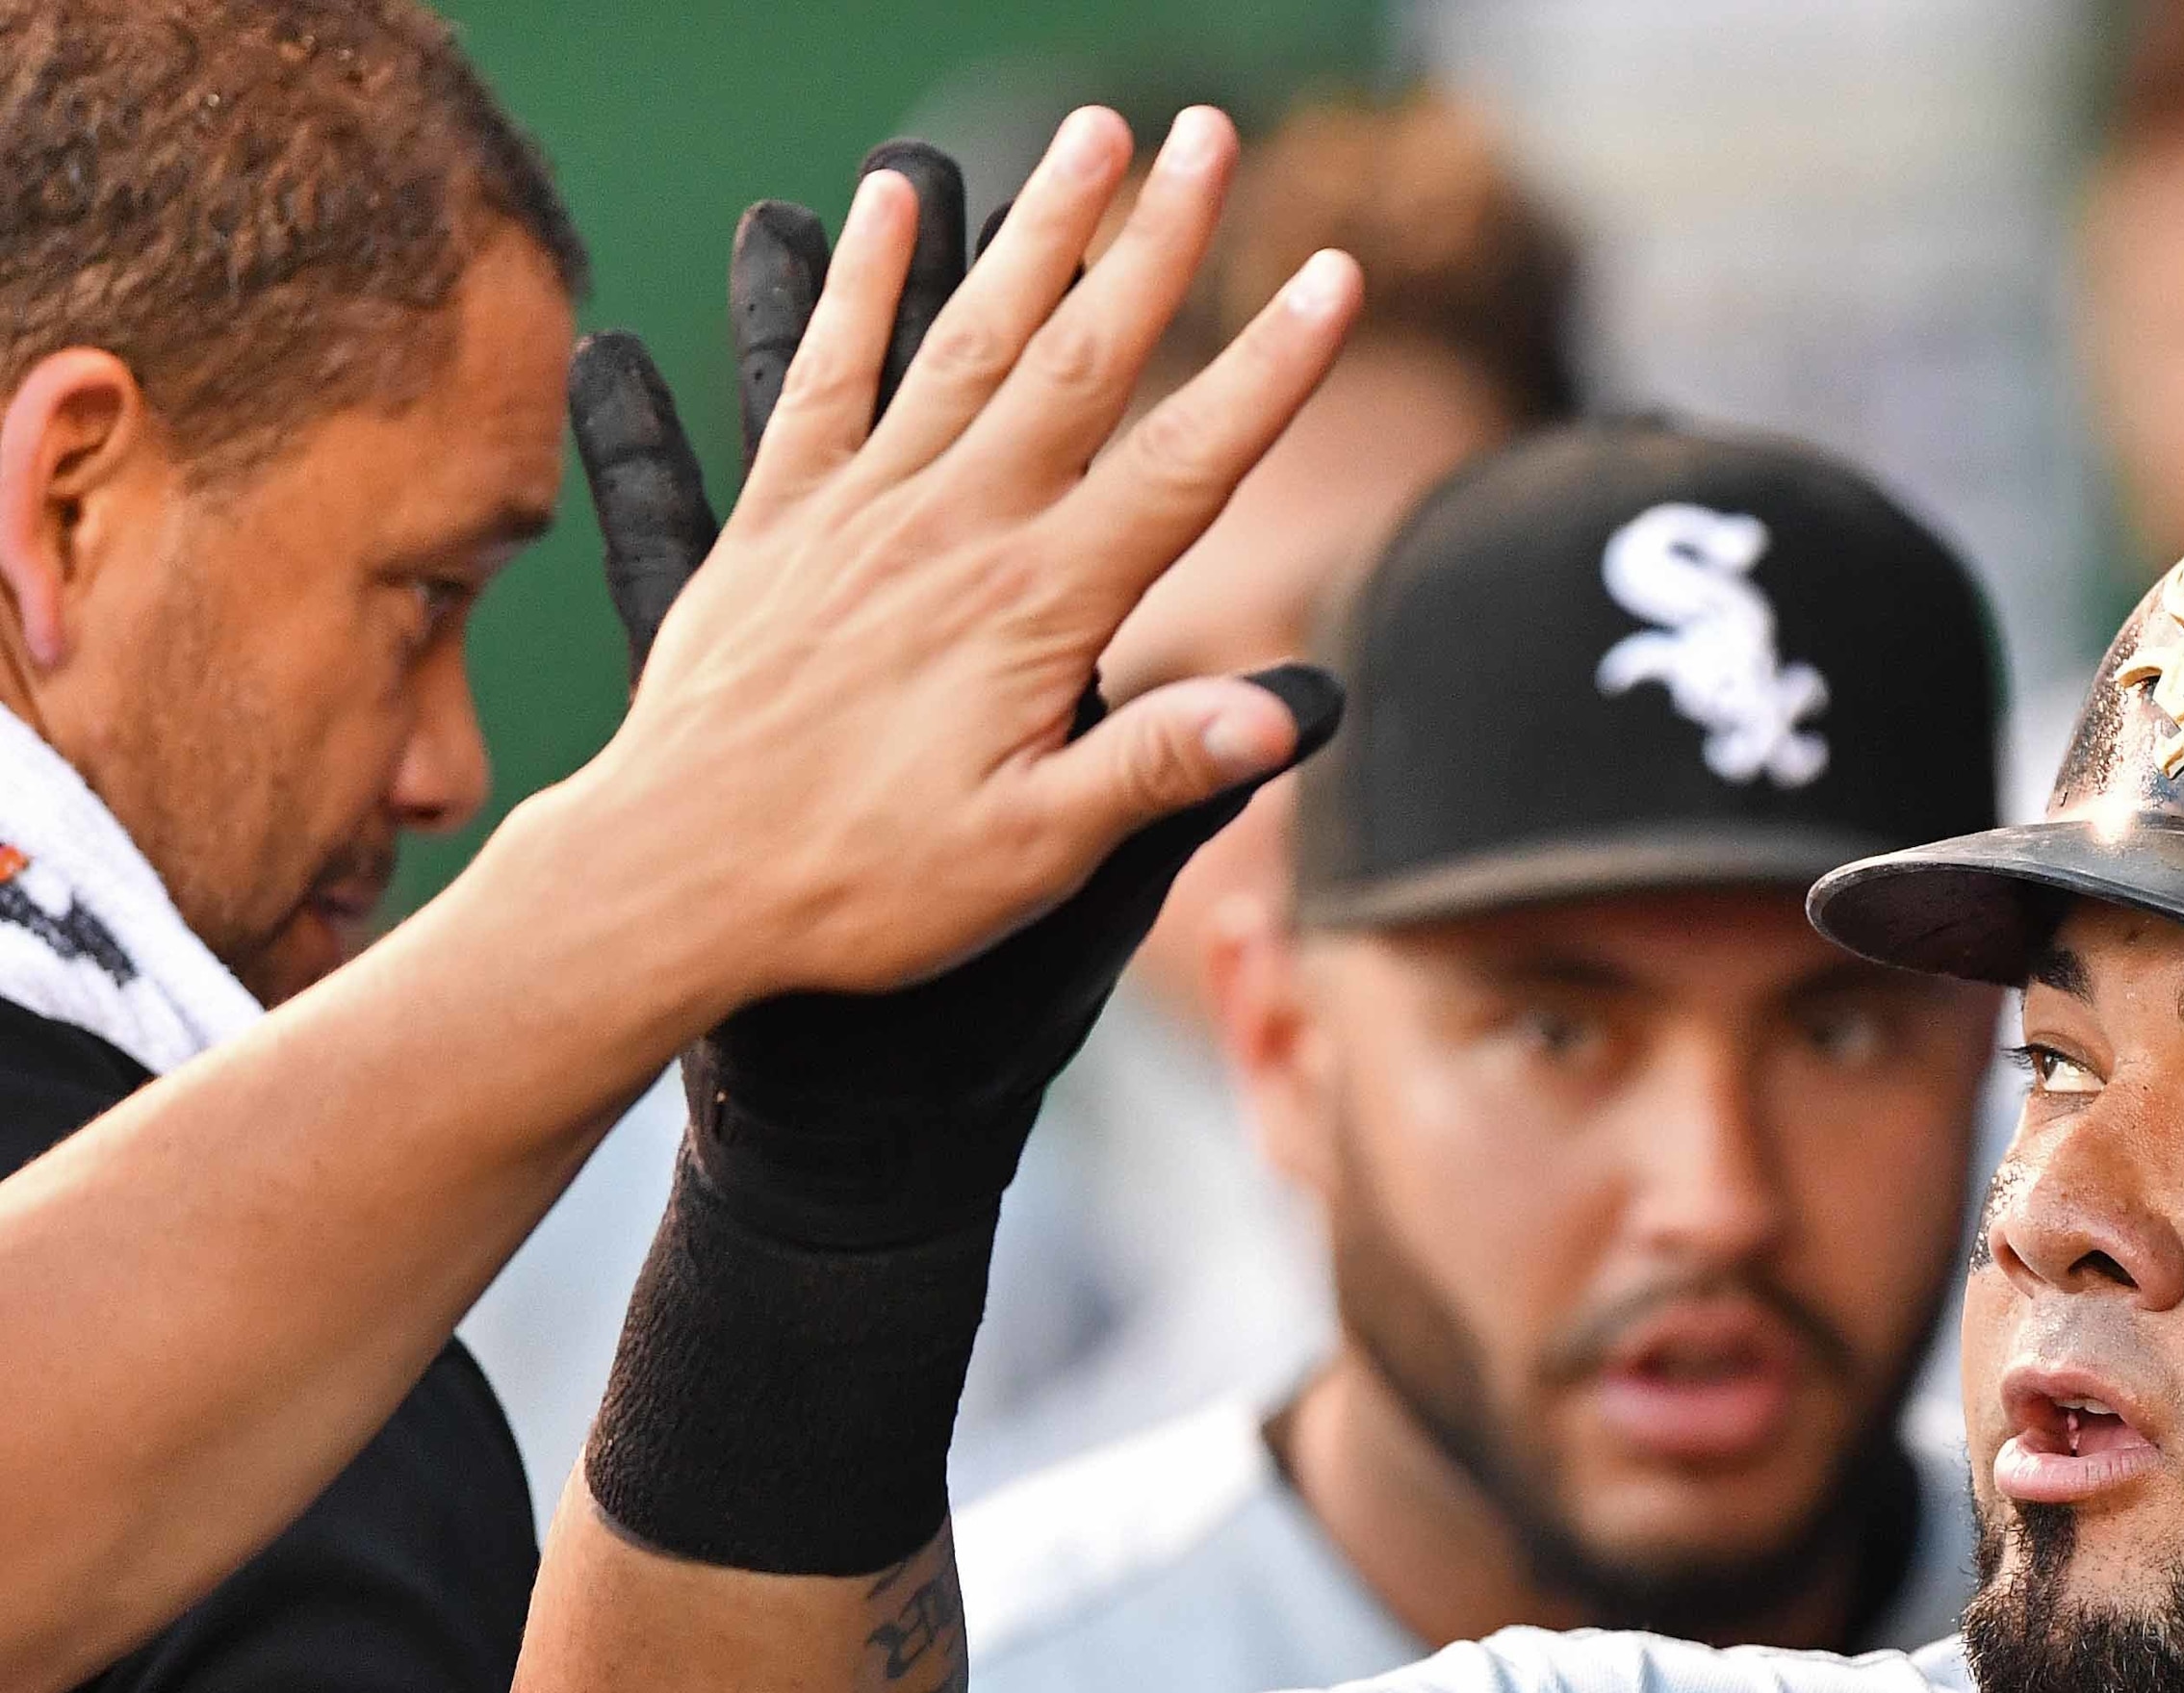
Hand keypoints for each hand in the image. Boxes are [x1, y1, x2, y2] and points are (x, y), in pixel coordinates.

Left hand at [545, 106, 1356, 1054]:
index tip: (1333, 276)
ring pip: (965, 336)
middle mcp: (953, 533)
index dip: (1269, 367)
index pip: (1184, 464)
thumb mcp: (1035, 856)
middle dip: (1157, 238)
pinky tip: (882, 205)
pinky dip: (856, 283)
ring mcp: (858, 513)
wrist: (671, 885)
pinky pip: (820, 375)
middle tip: (1210, 130)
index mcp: (1036, 610)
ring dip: (1036, 227)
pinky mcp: (773, 522)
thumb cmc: (866, 891)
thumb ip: (1157, 767)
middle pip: (1080, 358)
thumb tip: (1288, 711)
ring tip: (1092, 133)